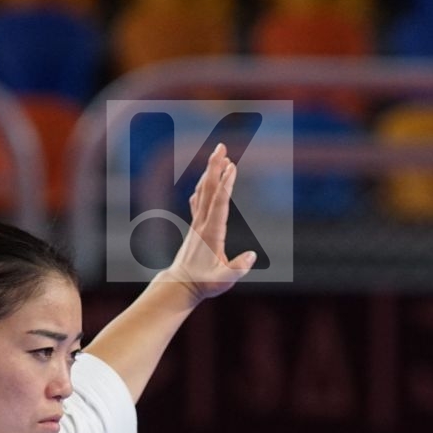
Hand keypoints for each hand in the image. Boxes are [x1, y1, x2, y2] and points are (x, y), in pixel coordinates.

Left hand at [160, 143, 256, 304]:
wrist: (180, 285)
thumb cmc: (204, 284)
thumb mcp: (223, 281)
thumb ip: (238, 268)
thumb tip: (251, 256)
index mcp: (212, 233)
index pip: (221, 203)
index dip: (227, 184)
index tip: (232, 166)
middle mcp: (203, 223)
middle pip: (209, 189)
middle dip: (215, 167)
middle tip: (221, 146)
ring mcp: (197, 224)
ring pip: (203, 192)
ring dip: (210, 172)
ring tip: (219, 156)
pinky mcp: (195, 227)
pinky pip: (199, 200)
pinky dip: (203, 186)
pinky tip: (204, 181)